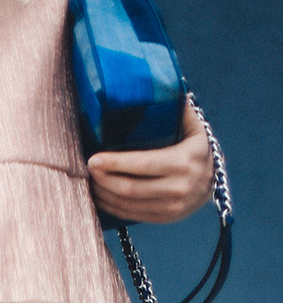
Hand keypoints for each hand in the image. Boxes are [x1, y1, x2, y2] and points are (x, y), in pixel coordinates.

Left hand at [87, 100, 213, 223]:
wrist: (214, 182)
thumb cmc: (197, 149)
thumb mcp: (195, 127)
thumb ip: (179, 109)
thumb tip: (164, 84)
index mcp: (183, 162)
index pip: (142, 165)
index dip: (115, 163)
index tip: (94, 158)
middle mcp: (178, 188)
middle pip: (130, 188)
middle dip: (104, 179)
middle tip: (87, 168)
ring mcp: (171, 207)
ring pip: (128, 205)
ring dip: (104, 195)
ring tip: (89, 182)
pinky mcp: (164, 218)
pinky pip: (131, 215)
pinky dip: (111, 207)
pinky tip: (100, 197)